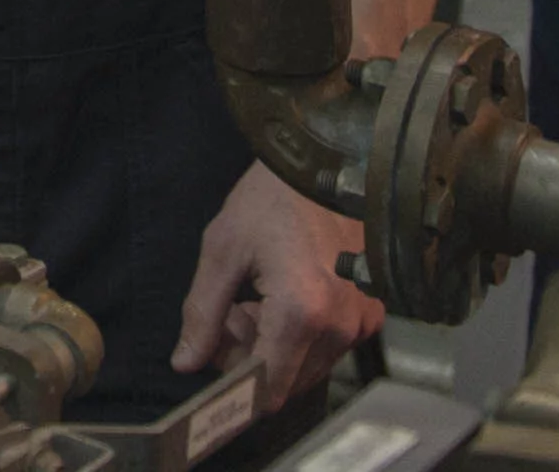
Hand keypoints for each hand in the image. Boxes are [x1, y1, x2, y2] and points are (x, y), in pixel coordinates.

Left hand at [173, 163, 376, 411]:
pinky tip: (285, 295)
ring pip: (306, 367)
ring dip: (274, 347)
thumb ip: (203, 314)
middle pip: (286, 383)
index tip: (213, 383)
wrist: (323, 163)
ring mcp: (360, 320)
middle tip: (232, 312)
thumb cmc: (270, 199)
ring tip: (256, 297)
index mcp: (300, 312)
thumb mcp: (222, 250)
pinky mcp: (372, 310)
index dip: (237, 396)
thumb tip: (186, 363)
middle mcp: (339, 326)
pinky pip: (329, 347)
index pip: (268, 390)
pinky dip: (302, 335)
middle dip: (250, 359)